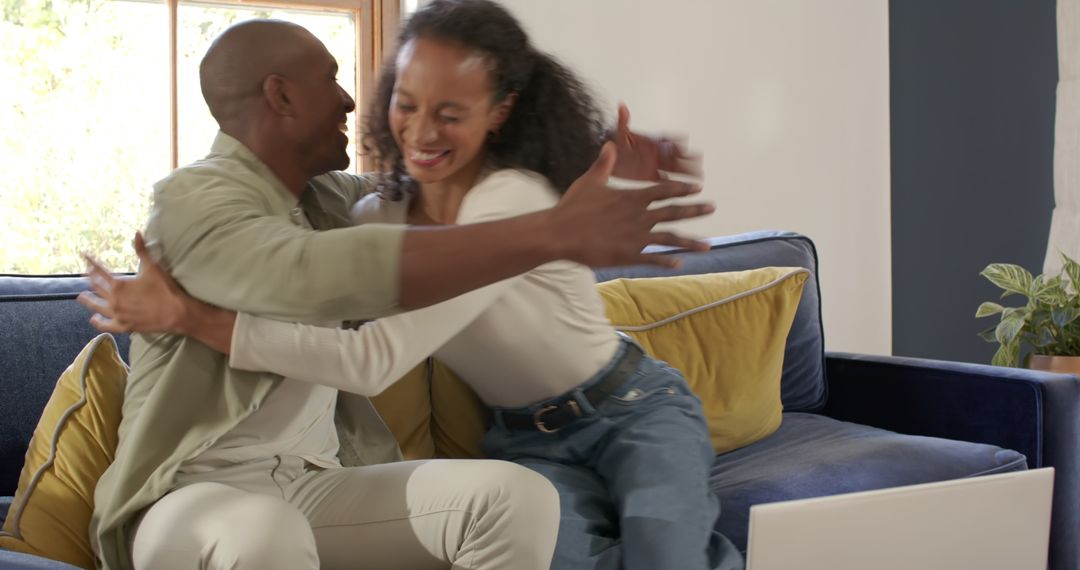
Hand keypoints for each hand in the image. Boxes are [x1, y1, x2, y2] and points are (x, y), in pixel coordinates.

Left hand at [77, 233, 192, 333]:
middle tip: (86, 273)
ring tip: (81, 296)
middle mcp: (114, 300)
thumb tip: (136, 233)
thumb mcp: (153, 267)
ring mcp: (117, 314)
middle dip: (91, 278)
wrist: (176, 313)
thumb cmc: (164, 289)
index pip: (99, 271)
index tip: (85, 256)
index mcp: (119, 285)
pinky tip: (94, 319)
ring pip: (96, 306)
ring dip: (88, 300)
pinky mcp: (124, 326)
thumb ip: (142, 250)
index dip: (91, 262)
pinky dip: (98, 322)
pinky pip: (106, 325)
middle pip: (97, 287)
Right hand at [551, 142, 712, 268]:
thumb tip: (611, 145)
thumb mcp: (590, 181)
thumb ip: (604, 164)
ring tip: (707, 245)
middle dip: (694, 210)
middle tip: (712, 207)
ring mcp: (635, 238)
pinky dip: (666, 261)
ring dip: (690, 242)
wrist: (560, 233)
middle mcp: (639, 217)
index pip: (663, 191)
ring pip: (670, 239)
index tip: (697, 187)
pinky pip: (652, 259)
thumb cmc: (573, 206)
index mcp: (632, 198)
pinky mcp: (628, 255)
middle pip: (674, 212)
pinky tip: (679, 263)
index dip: (681, 189)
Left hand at [608, 104, 701, 180]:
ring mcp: (655, 165)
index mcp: (650, 141)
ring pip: (675, 168)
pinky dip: (674, 184)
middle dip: (687, 157)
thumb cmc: (615, 144)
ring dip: (687, 171)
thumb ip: (622, 122)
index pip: (666, 138)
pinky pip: (665, 180)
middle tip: (698, 159)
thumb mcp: (618, 133)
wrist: (609, 158)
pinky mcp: (651, 176)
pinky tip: (684, 188)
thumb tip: (622, 107)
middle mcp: (656, 153)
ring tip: (699, 176)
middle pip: (675, 155)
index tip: (683, 140)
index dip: (674, 138)